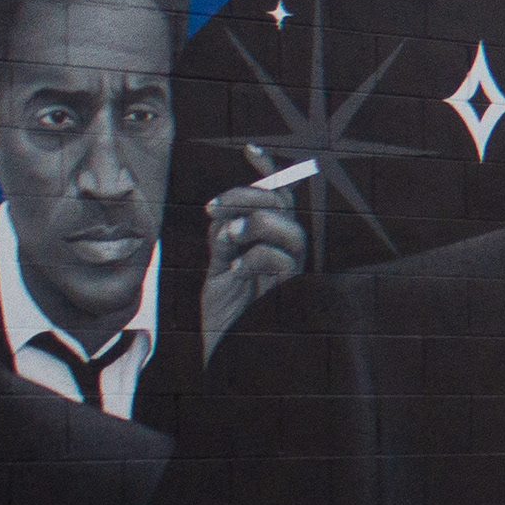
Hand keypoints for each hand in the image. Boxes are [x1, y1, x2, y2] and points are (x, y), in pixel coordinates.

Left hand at [202, 142, 308, 363]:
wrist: (229, 356)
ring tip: (228, 238)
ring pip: (285, 224)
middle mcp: (288, 251)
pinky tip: (236, 270)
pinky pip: (279, 258)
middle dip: (247, 195)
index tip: (249, 148)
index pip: (277, 196)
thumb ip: (226, 238)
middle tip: (213, 209)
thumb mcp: (219, 267)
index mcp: (272, 241)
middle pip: (281, 203)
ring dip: (253, 223)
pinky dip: (253, 256)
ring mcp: (291, 269)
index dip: (267, 170)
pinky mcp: (289, 289)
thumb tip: (225, 212)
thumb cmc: (226, 315)